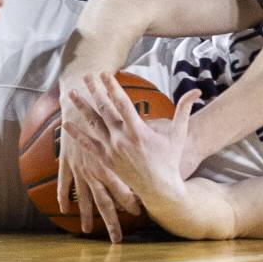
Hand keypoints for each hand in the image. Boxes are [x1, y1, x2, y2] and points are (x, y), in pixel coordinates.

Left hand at [63, 74, 201, 225]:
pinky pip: (88, 144)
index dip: (112, 87)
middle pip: (104, 109)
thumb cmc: (170, 160)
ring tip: (72, 93)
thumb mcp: (179, 134)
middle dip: (95, 90)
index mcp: (138, 131)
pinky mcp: (105, 160)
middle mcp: (121, 139)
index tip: (104, 73)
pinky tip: (65, 124)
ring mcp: (111, 150)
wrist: (159, 189)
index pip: (122, 103)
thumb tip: (197, 90)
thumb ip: (184, 110)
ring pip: (92, 124)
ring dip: (82, 107)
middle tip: (86, 75)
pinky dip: (76, 133)